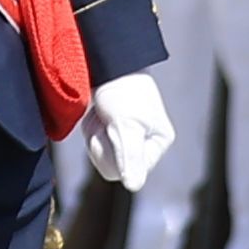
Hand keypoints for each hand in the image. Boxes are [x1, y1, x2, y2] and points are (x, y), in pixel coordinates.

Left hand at [84, 72, 174, 186]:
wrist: (106, 61)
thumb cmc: (123, 91)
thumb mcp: (127, 125)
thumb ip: (130, 156)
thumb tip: (133, 187)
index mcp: (157, 143)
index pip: (128, 172)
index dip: (112, 154)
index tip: (113, 129)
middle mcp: (144, 142)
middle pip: (112, 167)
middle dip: (102, 143)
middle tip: (105, 120)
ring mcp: (126, 135)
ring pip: (101, 154)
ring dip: (95, 133)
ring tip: (101, 114)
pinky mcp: (112, 128)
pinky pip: (95, 140)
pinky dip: (91, 128)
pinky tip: (96, 113)